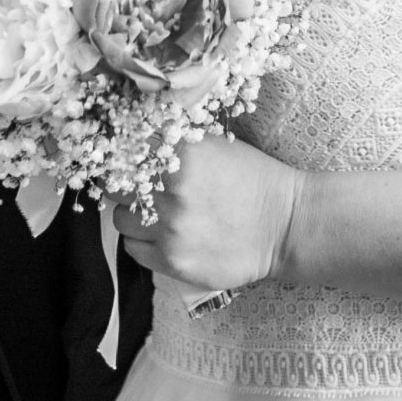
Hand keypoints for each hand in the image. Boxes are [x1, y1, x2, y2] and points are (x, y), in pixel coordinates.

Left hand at [111, 131, 302, 294]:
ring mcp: (172, 231)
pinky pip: (133, 249)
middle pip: (116, 187)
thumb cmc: (252, 180)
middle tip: (141, 189)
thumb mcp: (214, 146)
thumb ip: (173, 143)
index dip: (123, 156)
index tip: (126, 161)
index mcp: (183, 157)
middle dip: (125, 186)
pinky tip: (165, 235)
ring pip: (120, 220)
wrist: (285, 225)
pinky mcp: (173, 262)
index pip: (126, 152)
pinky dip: (143, 242)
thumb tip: (132, 138)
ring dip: (134, 216)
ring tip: (158, 214)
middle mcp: (173, 194)